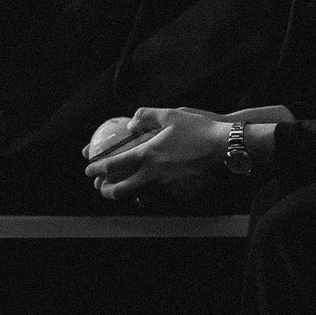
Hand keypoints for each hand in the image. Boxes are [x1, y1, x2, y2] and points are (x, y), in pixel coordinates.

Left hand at [83, 106, 229, 201]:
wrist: (226, 148)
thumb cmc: (199, 129)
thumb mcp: (171, 114)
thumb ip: (146, 116)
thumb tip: (131, 124)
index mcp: (147, 154)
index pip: (113, 166)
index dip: (97, 169)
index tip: (89, 170)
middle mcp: (153, 175)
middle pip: (120, 191)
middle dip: (106, 191)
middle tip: (101, 187)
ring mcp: (167, 188)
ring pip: (138, 199)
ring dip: (126, 196)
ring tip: (123, 191)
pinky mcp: (181, 194)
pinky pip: (158, 200)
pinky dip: (147, 198)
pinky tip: (148, 193)